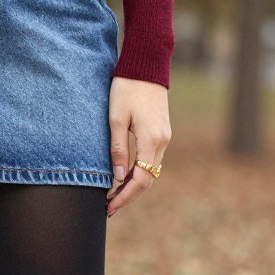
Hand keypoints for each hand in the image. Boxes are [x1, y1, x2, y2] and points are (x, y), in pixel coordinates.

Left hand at [105, 77, 170, 216]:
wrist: (146, 67)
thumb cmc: (126, 89)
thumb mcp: (115, 118)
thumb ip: (117, 148)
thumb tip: (117, 177)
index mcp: (151, 140)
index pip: (141, 179)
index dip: (125, 196)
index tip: (109, 207)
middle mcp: (162, 142)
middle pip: (148, 179)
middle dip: (129, 195)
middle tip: (109, 207)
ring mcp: (165, 137)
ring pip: (151, 171)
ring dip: (134, 185)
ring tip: (114, 195)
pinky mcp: (162, 132)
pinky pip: (152, 160)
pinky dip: (139, 172)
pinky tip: (124, 176)